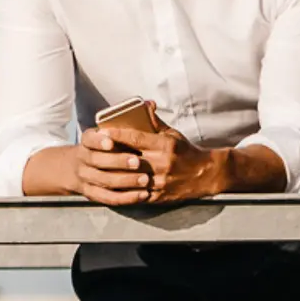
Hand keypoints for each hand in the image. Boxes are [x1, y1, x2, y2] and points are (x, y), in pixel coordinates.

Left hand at [86, 124, 225, 202]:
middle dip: (110, 154)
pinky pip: (137, 195)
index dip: (117, 135)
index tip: (102, 132)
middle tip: (93, 150)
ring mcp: (161, 181)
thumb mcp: (173, 135)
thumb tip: (145, 104)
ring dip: (113, 174)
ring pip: (131, 179)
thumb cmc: (186, 152)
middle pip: (130, 158)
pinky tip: (110, 187)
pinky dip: (123, 192)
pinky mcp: (160, 196)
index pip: (136, 138)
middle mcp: (163, 163)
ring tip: (96, 169)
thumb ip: (155, 122)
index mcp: (165, 145)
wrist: (206, 174)